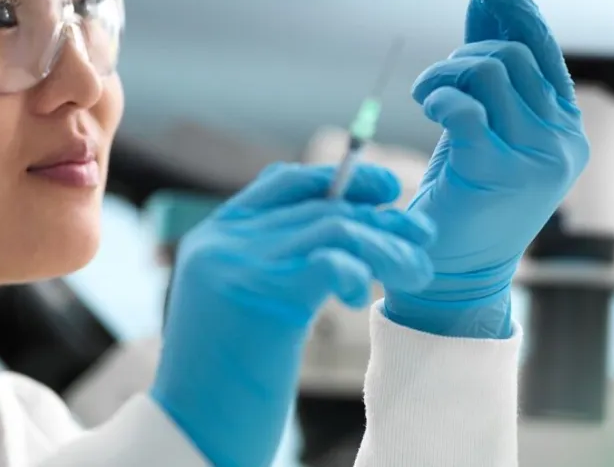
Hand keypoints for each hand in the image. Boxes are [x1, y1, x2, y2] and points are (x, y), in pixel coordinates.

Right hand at [150, 163, 434, 466]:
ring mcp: (238, 264)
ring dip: (386, 246)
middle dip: (381, 217)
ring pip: (334, 228)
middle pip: (319, 206)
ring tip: (417, 272)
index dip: (341, 179)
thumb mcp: (243, 307)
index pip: (284, 182)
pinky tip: (363, 298)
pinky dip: (360, 271)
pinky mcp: (262, 296)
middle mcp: (222, 242)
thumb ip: (276, 264)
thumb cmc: (225, 382)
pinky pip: (330, 260)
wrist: (190, 434)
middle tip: (422, 234)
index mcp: (214, 237)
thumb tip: (349, 233)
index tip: (387, 191)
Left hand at [384, 0, 589, 338]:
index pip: (544, 49)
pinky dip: (439, 99)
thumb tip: (484, 4)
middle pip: (513, 55)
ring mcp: (540, 157)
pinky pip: (466, 107)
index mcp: (566, 126)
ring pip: (490, 72)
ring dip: (445, 75)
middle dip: (463, 57)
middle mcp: (564, 139)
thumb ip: (486, 72)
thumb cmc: (467, 195)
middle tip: (434, 84)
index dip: (516, 8)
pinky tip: (429, 112)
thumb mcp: (481, 124)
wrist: (457, 269)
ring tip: (426, 99)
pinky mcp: (503, 172)